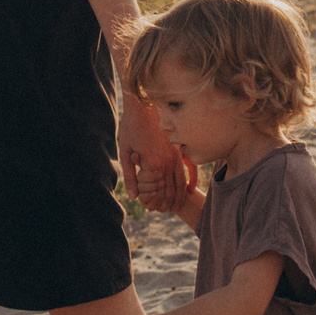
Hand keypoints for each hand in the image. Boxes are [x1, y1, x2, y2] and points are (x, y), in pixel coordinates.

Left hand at [120, 96, 191, 212]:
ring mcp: (176, 154)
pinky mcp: (180, 148)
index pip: (154, 191)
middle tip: (160, 211)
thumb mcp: (124, 152)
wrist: (143, 104)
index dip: (151, 201)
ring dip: (177, 197)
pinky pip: (190, 168)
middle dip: (164, 203)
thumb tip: (134, 197)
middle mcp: (167, 160)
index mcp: (152, 163)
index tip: (146, 206)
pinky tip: (188, 191)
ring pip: (180, 182)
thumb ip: (130, 176)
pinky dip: (190, 181)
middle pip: (169, 190)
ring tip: (173, 207)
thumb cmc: (130, 127)